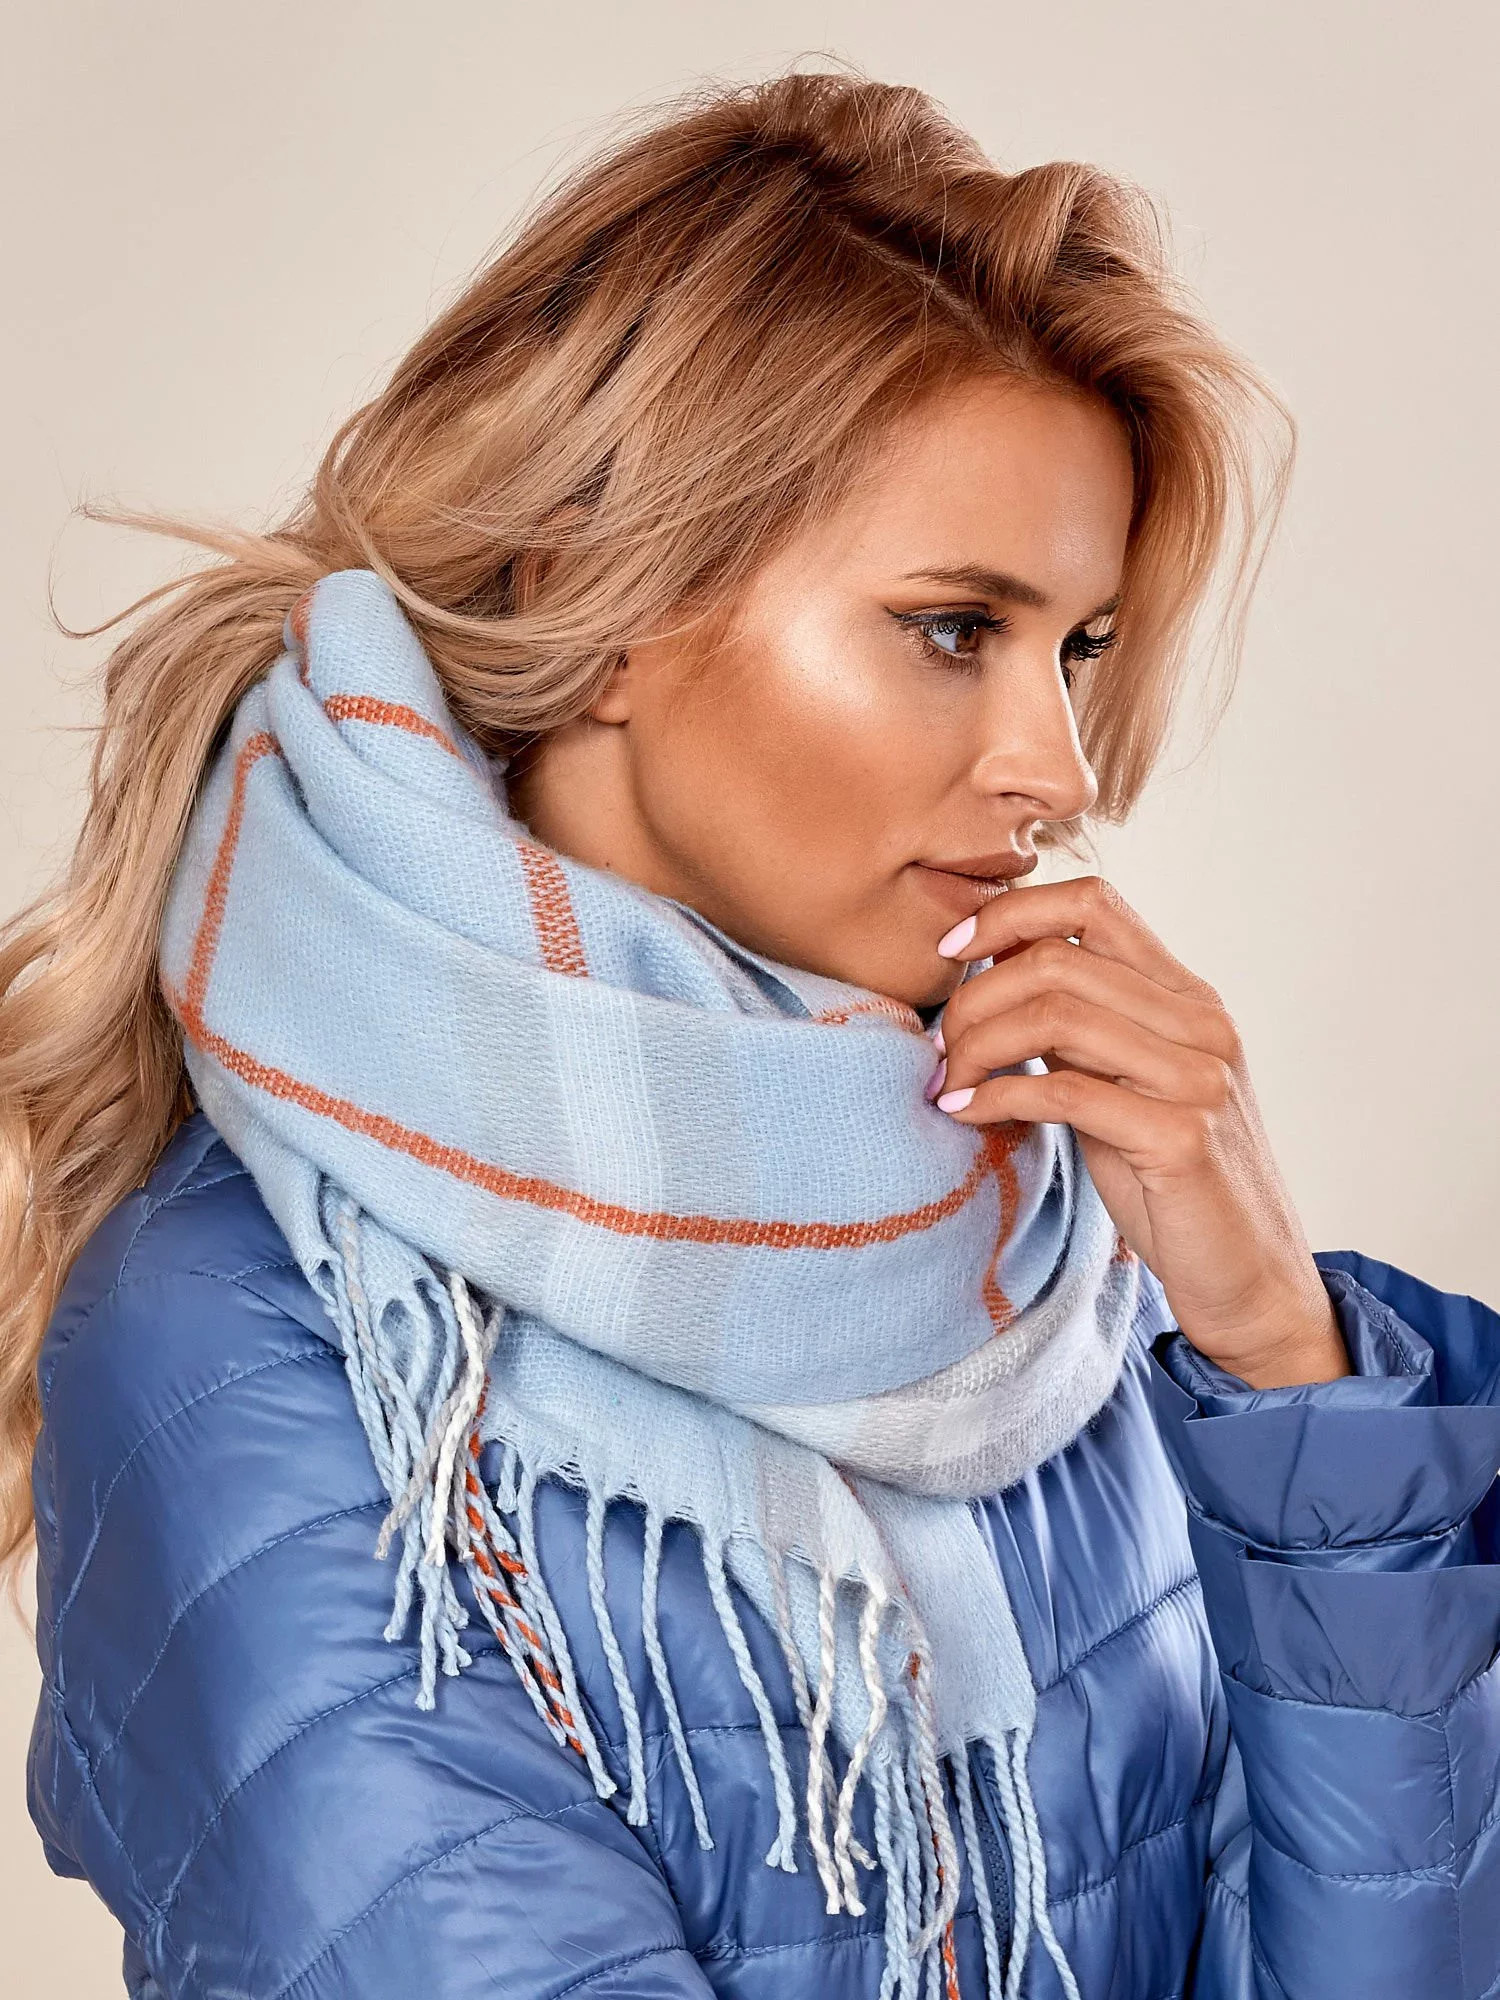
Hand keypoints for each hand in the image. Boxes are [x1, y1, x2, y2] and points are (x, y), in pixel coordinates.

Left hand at [927, 876, 1347, 1388]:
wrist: (1248, 1274)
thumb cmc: (1170, 1181)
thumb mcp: (1124, 1084)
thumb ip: (1079, 1028)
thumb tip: (993, 974)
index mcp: (1187, 997)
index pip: (1092, 902)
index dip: (1009, 912)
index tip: (951, 949)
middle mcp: (1201, 1023)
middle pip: (1057, 957)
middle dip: (975, 994)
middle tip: (943, 1043)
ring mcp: (1198, 1077)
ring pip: (1056, 1014)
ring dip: (978, 1043)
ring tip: (950, 1078)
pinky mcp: (1182, 1137)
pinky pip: (1064, 1092)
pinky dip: (996, 1096)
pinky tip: (964, 1111)